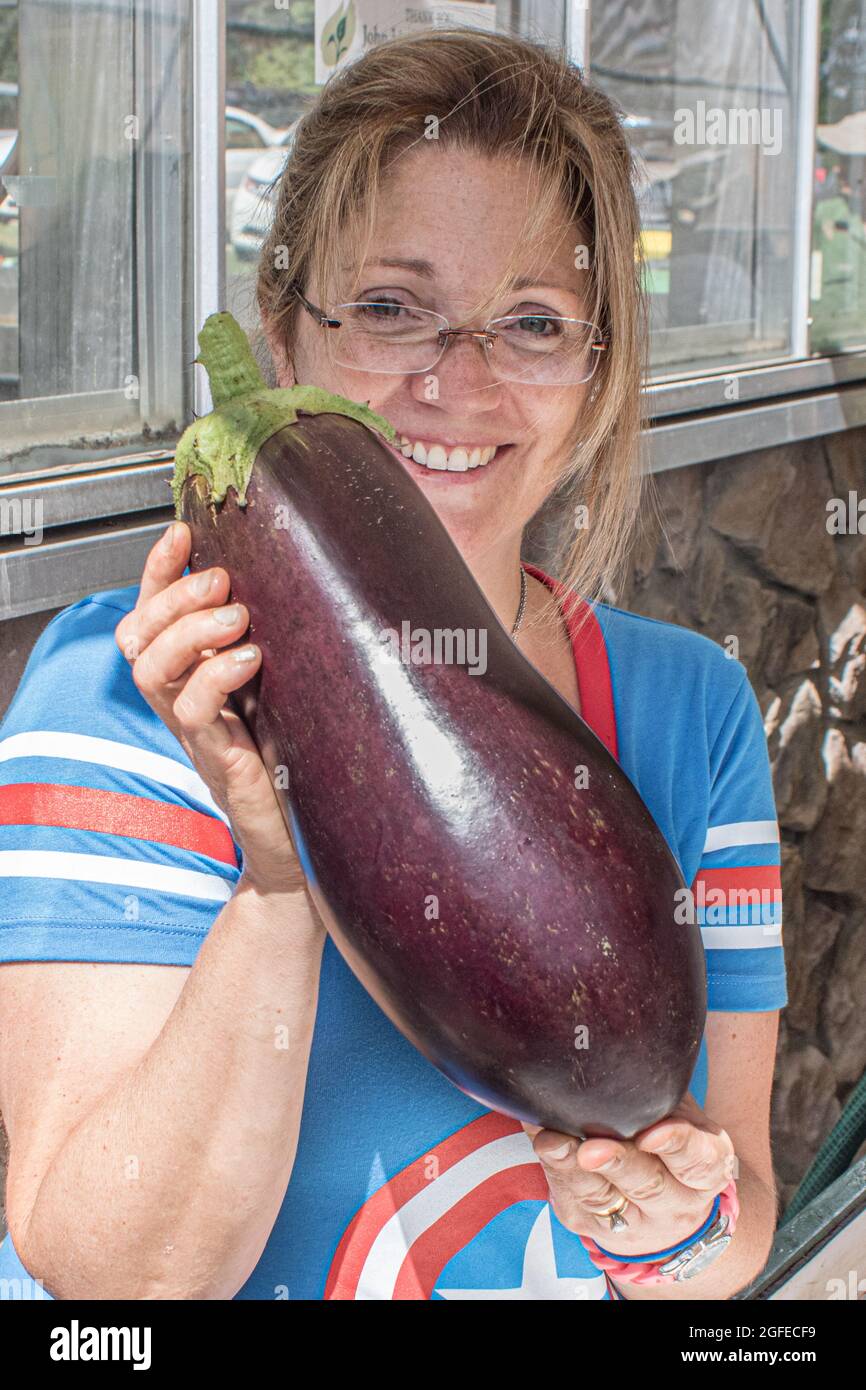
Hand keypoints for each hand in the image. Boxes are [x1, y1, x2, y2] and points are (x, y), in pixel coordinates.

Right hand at [115, 521, 312, 903]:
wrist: (307, 856)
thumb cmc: (303, 775)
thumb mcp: (290, 697)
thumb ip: (284, 651)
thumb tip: (314, 586)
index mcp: (197, 683)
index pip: (153, 617)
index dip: (157, 572)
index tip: (182, 531)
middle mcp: (187, 707)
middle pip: (139, 638)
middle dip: (173, 595)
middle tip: (221, 579)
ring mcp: (199, 737)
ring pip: (153, 671)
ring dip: (189, 631)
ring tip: (236, 616)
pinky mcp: (221, 765)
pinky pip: (192, 714)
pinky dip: (214, 677)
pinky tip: (251, 660)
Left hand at [524, 1093, 735, 1258]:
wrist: (661, 1207)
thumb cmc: (669, 1141)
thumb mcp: (680, 1115)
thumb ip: (658, 1094)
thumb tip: (614, 1055)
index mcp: (706, 1169)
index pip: (698, 1159)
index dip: (676, 1144)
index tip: (650, 1133)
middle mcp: (676, 1202)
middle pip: (646, 1183)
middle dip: (616, 1163)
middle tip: (591, 1148)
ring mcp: (633, 1221)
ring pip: (602, 1197)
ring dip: (573, 1168)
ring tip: (551, 1142)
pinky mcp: (590, 1224)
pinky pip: (571, 1198)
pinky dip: (553, 1168)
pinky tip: (541, 1141)